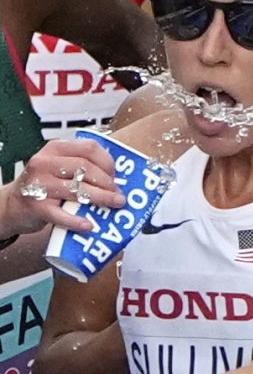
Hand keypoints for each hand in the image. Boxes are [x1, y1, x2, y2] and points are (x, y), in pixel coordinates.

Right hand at [0, 139, 125, 237]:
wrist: (13, 205)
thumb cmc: (43, 185)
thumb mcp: (59, 168)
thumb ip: (82, 167)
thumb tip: (117, 178)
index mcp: (55, 149)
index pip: (89, 148)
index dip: (108, 162)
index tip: (116, 175)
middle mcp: (44, 163)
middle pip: (86, 169)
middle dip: (108, 183)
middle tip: (119, 194)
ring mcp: (38, 185)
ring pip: (78, 190)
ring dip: (102, 199)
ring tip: (115, 205)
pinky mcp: (36, 206)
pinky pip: (61, 215)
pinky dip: (77, 221)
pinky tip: (89, 225)